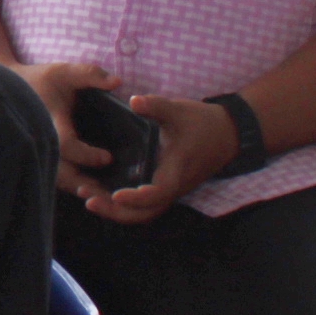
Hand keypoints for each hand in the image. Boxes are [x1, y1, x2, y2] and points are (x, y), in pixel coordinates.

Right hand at [15, 58, 122, 194]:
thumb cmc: (42, 80)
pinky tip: (93, 192)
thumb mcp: (64, 71)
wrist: (10, 88)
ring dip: (80, 190)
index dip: (86, 155)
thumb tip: (117, 82)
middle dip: (85, 185)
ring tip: (106, 198)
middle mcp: (41, 142)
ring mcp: (38, 153)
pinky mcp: (40, 159)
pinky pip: (56, 178)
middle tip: (112, 193)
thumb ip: (89, 74)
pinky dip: (74, 187)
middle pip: (60, 174)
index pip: (66, 145)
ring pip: (57, 181)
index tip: (108, 157)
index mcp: (48, 121)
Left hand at [90, 94, 244, 224]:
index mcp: (176, 172)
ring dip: (117, 211)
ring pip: (143, 212)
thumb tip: (134, 101)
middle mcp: (172, 187)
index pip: (157, 194)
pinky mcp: (165, 187)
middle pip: (145, 213)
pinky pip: (144, 205)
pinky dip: (124, 205)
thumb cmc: (202, 122)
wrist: (227, 133)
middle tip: (89, 201)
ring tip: (89, 198)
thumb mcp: (179, 110)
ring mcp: (169, 190)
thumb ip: (156, 106)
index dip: (137, 198)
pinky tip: (102, 193)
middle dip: (117, 212)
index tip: (116, 194)